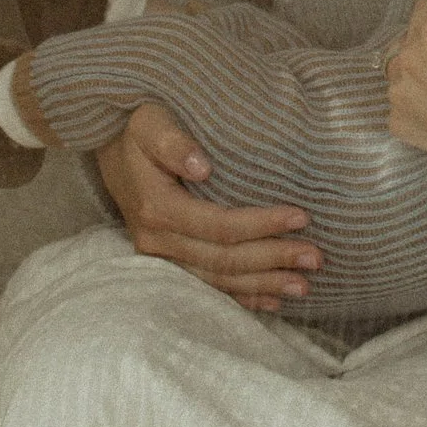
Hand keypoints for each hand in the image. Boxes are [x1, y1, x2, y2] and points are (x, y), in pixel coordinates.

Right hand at [95, 102, 319, 312]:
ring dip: (263, 285)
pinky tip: (271, 303)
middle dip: (273, 261)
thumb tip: (201, 165)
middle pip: (223, 259)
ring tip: (304, 287)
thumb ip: (174, 142)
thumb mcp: (150, 123)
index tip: (301, 217)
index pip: (219, 226)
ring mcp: (161, 257)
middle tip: (316, 259)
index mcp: (157, 208)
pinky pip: (208, 287)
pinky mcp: (167, 262)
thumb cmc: (138, 128)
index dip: (261, 225)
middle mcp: (157, 241)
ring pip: (218, 280)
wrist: (110, 145)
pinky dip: (241, 297)